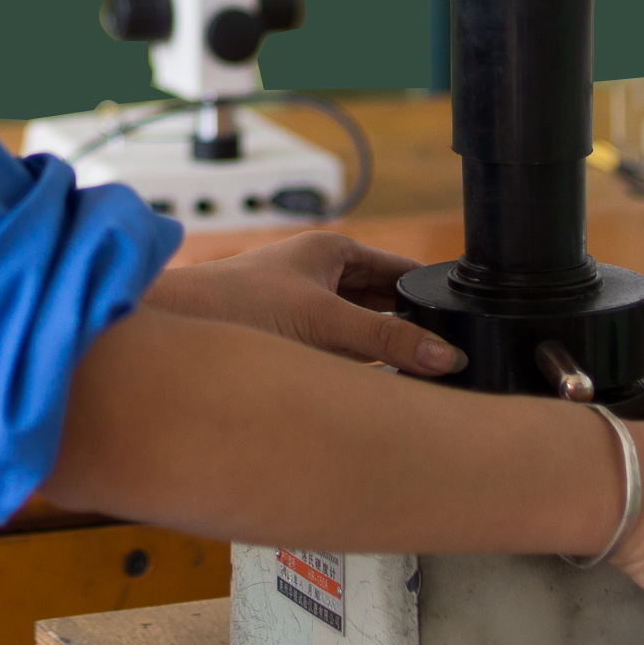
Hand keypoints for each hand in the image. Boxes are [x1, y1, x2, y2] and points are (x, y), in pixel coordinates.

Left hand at [145, 232, 462, 377]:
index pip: (400, 269)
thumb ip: (386, 342)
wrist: (176, 326)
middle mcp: (322, 276)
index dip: (430, 293)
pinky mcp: (294, 343)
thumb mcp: (324, 322)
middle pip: (385, 303)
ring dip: (390, 353)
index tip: (466, 319)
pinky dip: (365, 370)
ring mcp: (308, 310)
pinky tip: (384, 392)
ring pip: (365, 332)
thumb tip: (446, 357)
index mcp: (332, 252)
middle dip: (414, 327)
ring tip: (430, 379)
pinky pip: (345, 356)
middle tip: (456, 358)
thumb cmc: (238, 305)